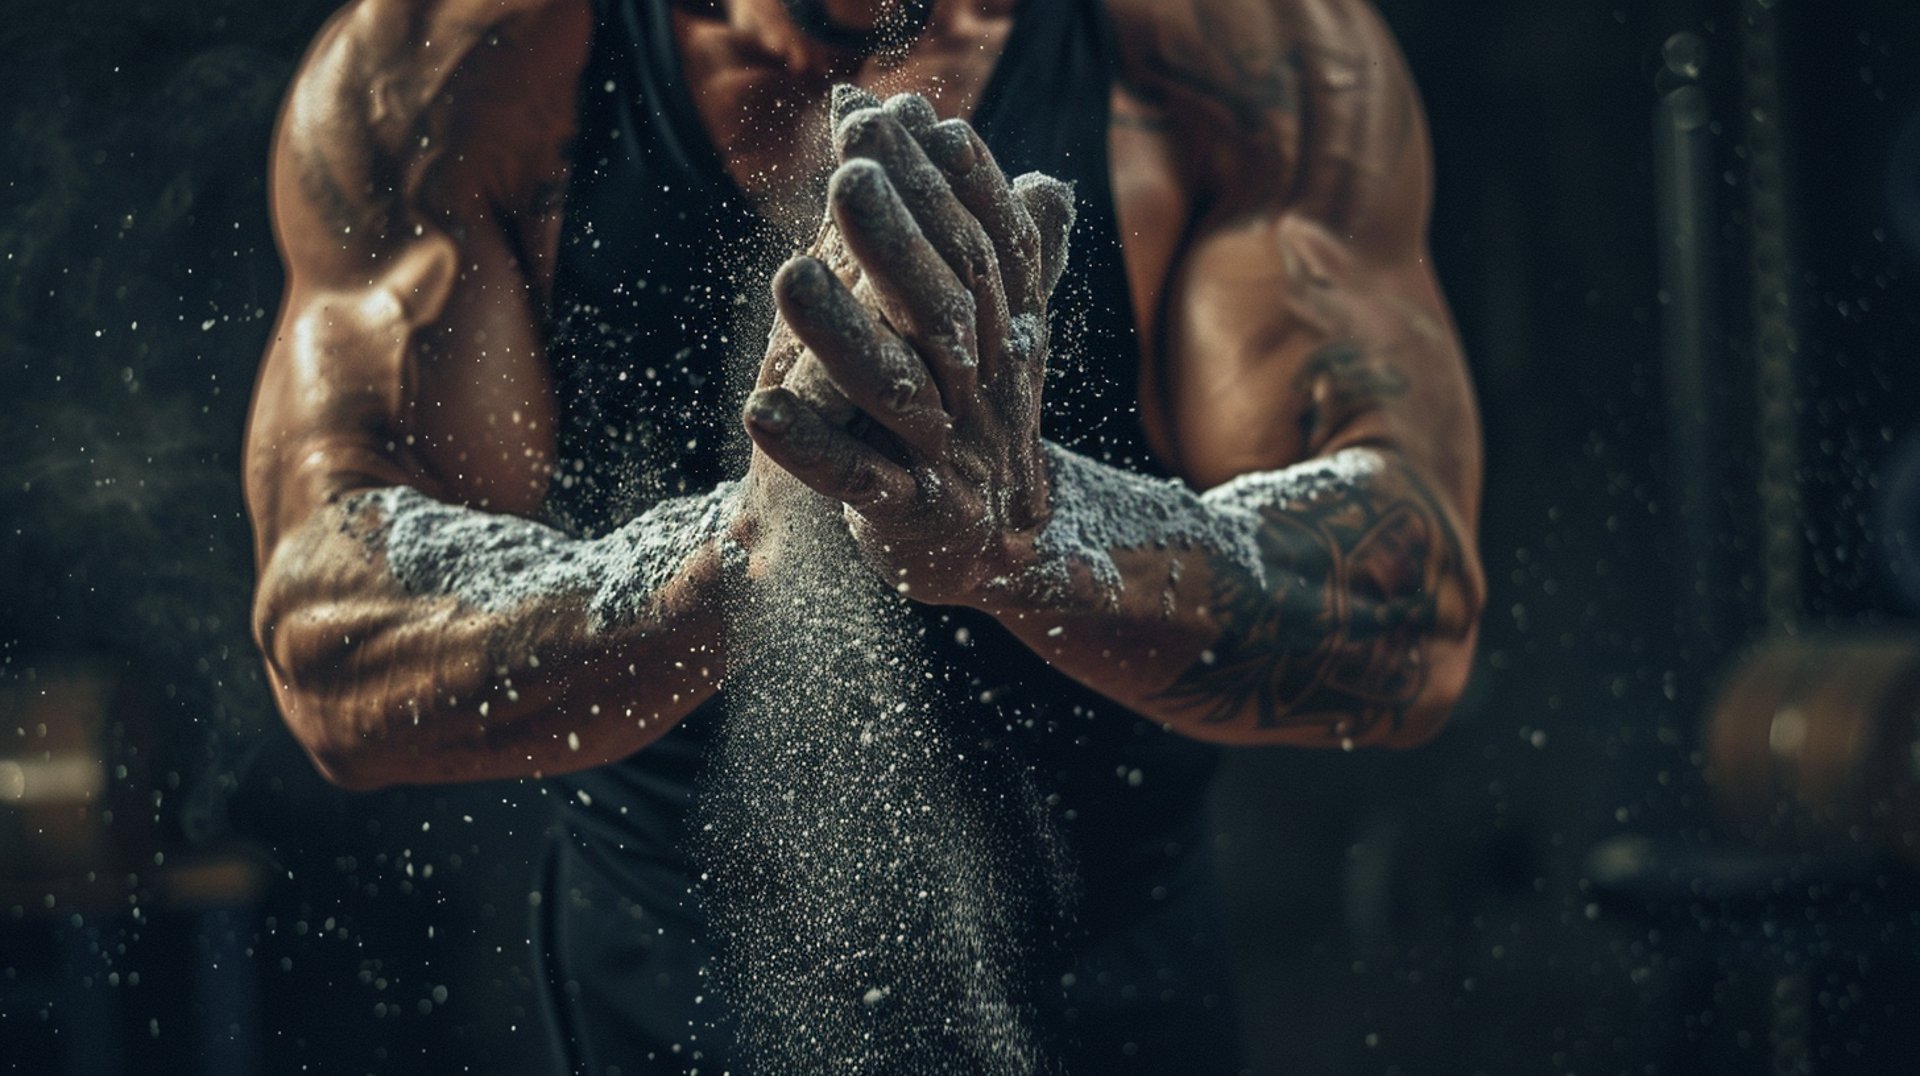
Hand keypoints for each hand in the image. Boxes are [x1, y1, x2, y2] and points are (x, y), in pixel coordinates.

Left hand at [740, 90, 1074, 605]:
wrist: (986, 550)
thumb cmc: (971, 420)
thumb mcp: (991, 333)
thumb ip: (990, 245)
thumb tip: (1005, 155)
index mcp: (1005, 339)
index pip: (985, 247)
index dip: (954, 182)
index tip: (912, 113)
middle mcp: (985, 390)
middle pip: (946, 307)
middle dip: (897, 237)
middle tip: (850, 174)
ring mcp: (950, 453)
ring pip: (897, 390)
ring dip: (842, 334)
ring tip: (788, 278)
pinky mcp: (913, 514)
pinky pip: (858, 480)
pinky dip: (811, 447)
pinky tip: (757, 412)